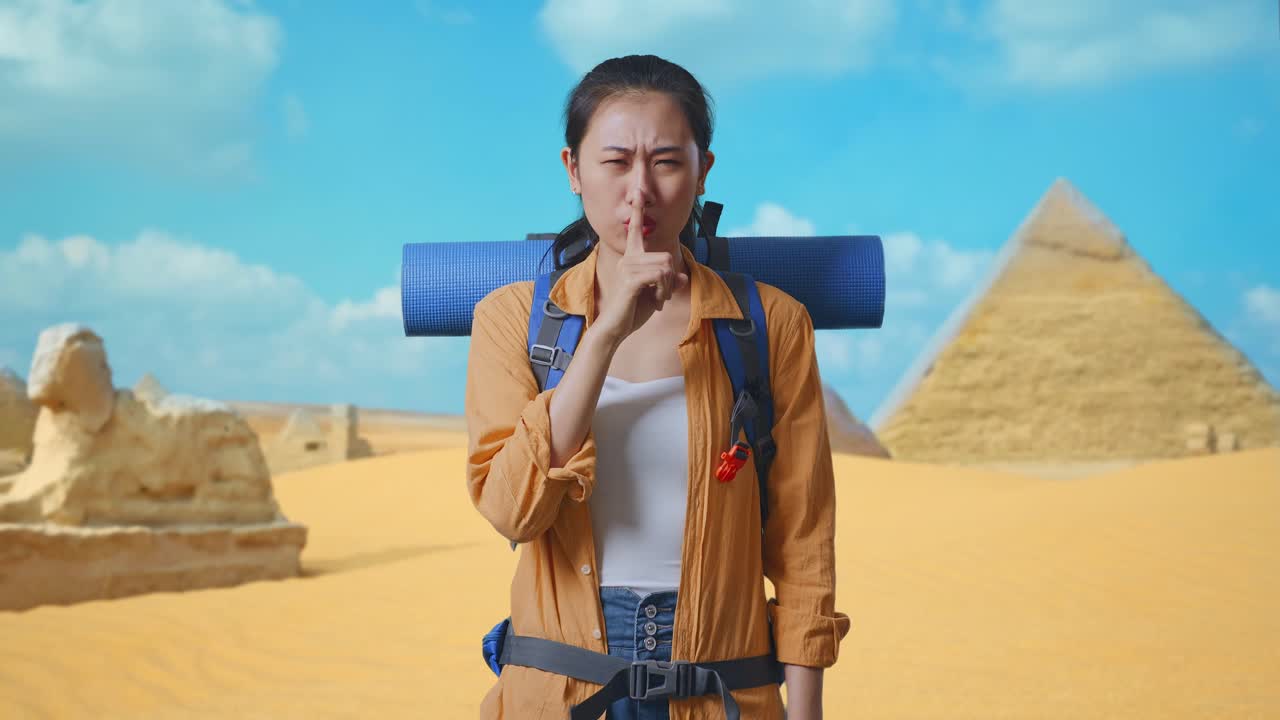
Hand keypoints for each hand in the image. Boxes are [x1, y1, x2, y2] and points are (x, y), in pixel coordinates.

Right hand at [591, 196, 688, 344]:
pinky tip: (654, 302)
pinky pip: (660, 276)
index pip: (635, 231)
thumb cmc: (633, 311)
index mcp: (632, 259)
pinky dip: (663, 291)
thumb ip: (669, 284)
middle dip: (670, 280)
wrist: (616, 329)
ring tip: (656, 300)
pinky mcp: (630, 280)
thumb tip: (683, 278)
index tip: (638, 194)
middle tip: (660, 296)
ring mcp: (627, 268)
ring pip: (666, 267)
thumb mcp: (657, 295)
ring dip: (667, 288)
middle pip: (666, 256)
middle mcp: (628, 259)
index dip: (637, 212)